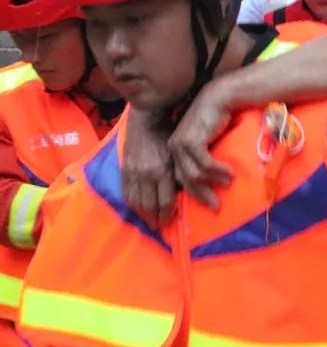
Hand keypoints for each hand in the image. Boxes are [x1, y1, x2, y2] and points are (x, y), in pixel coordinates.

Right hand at [122, 109, 176, 227]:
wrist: (147, 119)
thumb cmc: (169, 135)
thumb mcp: (178, 155)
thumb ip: (179, 175)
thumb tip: (183, 195)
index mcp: (162, 170)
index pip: (165, 201)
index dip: (167, 214)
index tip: (170, 222)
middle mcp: (146, 174)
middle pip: (149, 205)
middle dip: (155, 219)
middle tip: (160, 227)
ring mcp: (132, 173)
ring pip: (136, 202)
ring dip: (143, 215)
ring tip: (149, 222)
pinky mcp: (123, 170)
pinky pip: (126, 193)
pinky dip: (132, 205)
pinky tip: (138, 210)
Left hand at [168, 79, 235, 209]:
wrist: (218, 98)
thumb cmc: (214, 119)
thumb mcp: (204, 142)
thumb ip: (200, 158)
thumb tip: (207, 181)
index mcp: (173, 151)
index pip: (179, 179)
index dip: (192, 194)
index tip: (207, 203)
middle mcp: (173, 149)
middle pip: (185, 181)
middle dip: (202, 195)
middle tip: (216, 207)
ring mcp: (181, 145)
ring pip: (195, 175)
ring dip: (214, 182)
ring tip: (229, 183)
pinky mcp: (192, 141)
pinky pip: (205, 165)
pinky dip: (219, 171)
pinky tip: (231, 173)